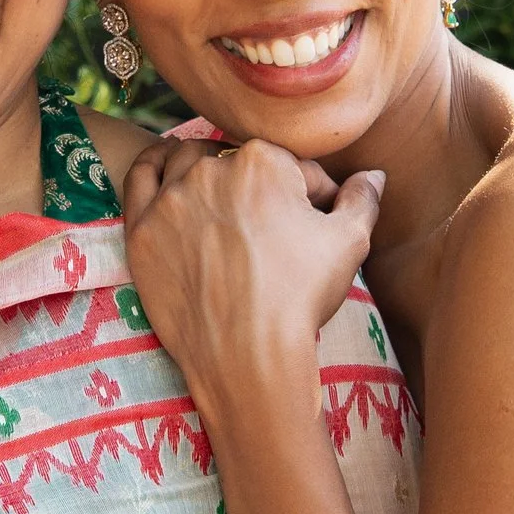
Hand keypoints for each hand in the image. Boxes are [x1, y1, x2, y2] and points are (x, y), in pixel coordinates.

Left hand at [121, 138, 383, 411]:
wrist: (247, 354)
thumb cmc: (300, 296)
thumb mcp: (349, 242)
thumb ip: (361, 199)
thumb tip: (373, 176)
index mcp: (262, 160)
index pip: (289, 166)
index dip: (307, 196)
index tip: (311, 225)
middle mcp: (210, 168)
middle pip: (236, 161)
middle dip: (255, 185)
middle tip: (266, 224)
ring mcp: (170, 198)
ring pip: (185, 161)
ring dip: (203, 170)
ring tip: (218, 195)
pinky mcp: (141, 229)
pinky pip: (140, 178)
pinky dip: (153, 166)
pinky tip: (165, 166)